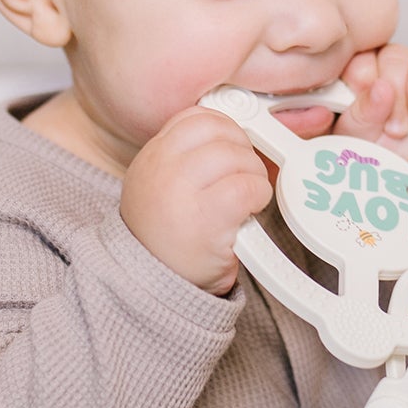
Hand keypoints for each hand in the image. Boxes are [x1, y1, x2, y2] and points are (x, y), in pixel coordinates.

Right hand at [120, 105, 272, 295]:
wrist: (149, 289)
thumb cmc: (166, 242)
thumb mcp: (161, 189)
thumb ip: (187, 161)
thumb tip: (237, 137)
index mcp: (152, 158)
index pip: (194, 117)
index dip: (224, 128)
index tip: (233, 147)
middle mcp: (161, 169)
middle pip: (220, 130)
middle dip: (243, 150)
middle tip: (245, 175)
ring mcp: (181, 191)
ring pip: (238, 156)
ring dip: (254, 176)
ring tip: (246, 198)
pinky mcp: (207, 217)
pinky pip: (248, 187)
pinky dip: (259, 196)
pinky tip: (249, 212)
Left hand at [333, 43, 407, 179]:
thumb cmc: (385, 163)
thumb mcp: (359, 140)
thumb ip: (361, 113)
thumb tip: (379, 87)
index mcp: (367, 77)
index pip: (363, 55)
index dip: (364, 77)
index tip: (368, 108)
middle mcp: (399, 71)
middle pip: (396, 54)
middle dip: (395, 93)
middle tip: (395, 129)